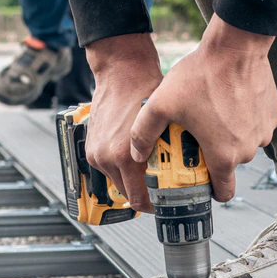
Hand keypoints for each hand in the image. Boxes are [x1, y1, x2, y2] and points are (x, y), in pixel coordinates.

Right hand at [83, 33, 162, 211]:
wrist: (121, 71)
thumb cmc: (144, 90)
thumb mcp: (164, 126)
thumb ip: (168, 154)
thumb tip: (185, 175)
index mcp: (124, 157)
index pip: (138, 200)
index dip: (153, 206)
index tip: (164, 204)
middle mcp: (106, 158)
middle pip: (128, 194)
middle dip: (145, 193)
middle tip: (163, 188)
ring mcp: (96, 154)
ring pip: (118, 180)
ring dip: (133, 179)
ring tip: (150, 170)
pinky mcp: (91, 148)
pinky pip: (109, 167)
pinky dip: (121, 167)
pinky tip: (136, 156)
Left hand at [129, 14, 276, 202]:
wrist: (236, 45)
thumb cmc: (202, 75)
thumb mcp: (160, 104)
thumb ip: (143, 133)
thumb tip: (136, 154)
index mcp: (224, 155)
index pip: (223, 193)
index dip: (210, 191)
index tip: (200, 181)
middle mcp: (248, 149)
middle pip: (230, 164)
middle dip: (214, 155)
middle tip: (197, 136)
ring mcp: (264, 131)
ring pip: (243, 144)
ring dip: (230, 136)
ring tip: (213, 114)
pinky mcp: (273, 115)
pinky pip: (256, 125)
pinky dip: (244, 119)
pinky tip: (230, 102)